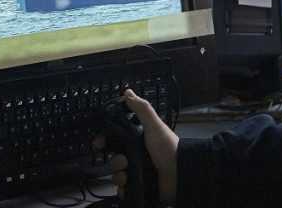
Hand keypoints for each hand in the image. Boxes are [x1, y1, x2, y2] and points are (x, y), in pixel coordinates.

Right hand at [93, 89, 178, 203]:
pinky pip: (123, 188)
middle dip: (114, 161)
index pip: (115, 139)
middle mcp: (136, 155)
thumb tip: (128, 92)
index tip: (100, 143)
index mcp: (137, 140)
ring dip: (118, 175)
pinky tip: (127, 186)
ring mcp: (137, 171)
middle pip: (114, 158)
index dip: (105, 140)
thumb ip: (142, 109)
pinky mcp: (139, 186)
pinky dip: (122, 188)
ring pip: (117, 174)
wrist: (181, 175)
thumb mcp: (155, 126)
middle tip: (123, 161)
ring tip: (127, 175)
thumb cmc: (168, 148)